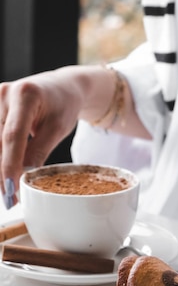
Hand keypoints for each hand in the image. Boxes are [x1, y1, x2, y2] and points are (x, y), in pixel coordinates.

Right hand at [0, 69, 84, 206]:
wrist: (61, 86)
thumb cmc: (63, 105)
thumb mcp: (58, 128)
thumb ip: (39, 151)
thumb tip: (22, 178)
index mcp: (26, 95)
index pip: (13, 136)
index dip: (9, 165)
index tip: (11, 189)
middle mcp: (4, 93)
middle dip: (2, 172)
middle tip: (10, 199)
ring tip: (7, 190)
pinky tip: (3, 175)